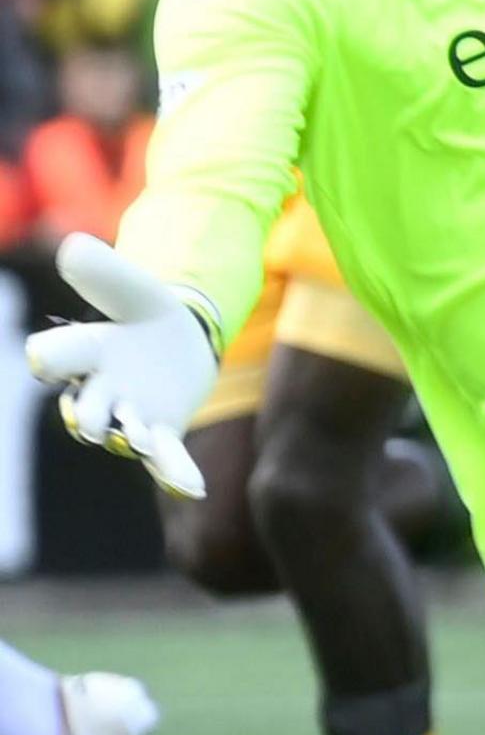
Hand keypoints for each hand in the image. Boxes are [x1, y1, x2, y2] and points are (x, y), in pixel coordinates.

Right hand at [24, 235, 216, 498]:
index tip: (41, 358)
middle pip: (82, 407)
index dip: (50, 357)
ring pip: (121, 435)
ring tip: (136, 441)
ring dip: (126, 439)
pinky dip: (176, 472)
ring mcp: (131, 415)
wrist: (177, 338)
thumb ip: (103, 273)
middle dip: (84, 414)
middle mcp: (99, 390)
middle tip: (88, 421)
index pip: (58, 355)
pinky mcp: (163, 431)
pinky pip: (166, 457)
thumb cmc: (144, 312)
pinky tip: (193, 487)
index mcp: (85, 350)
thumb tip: (71, 247)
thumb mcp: (132, 288)